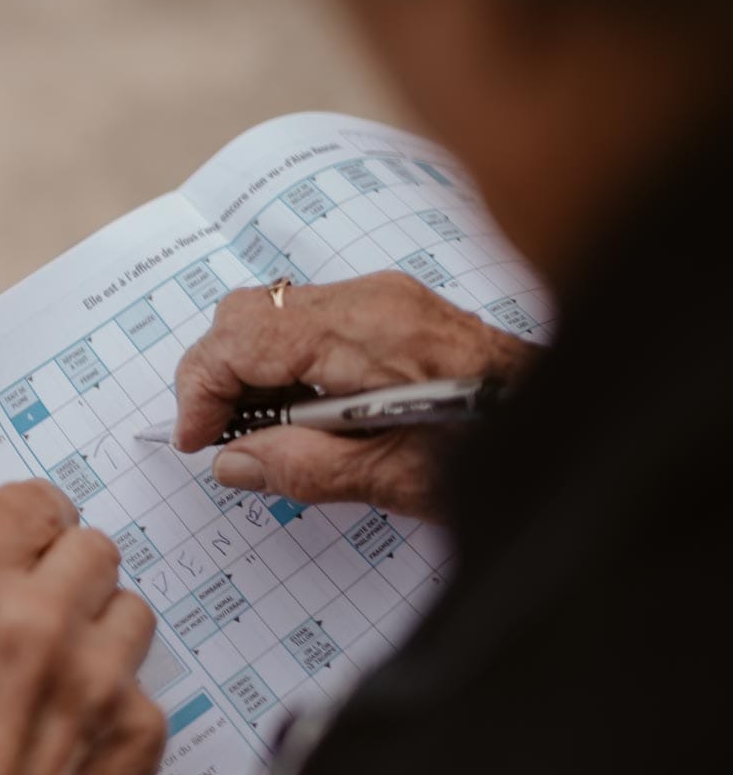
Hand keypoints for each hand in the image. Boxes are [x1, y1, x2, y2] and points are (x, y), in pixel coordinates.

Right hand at [0, 482, 166, 774]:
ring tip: (60, 688)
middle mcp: (35, 619)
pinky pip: (145, 688)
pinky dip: (115, 708)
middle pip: (91, 546)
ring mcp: (98, 677)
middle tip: (40, 623)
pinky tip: (70, 750)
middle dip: (65, 577)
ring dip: (100, 634)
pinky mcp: (140, 735)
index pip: (28, 501)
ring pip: (131, 609)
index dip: (24, 529)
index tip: (24, 548)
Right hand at [174, 271, 537, 520]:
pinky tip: (298, 409)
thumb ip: (301, 467)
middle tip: (218, 436)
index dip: (201, 391)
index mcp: (363, 332)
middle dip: (214, 373)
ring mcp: (381, 297)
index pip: (240, 336)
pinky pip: (307, 319)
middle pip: (246, 311)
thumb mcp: (394, 477)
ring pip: (271, 311)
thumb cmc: (498, 446)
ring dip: (246, 367)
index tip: (197, 442)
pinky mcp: (392, 309)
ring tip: (256, 428)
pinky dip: (281, 360)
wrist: (576, 417)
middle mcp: (368, 298)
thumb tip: (231, 461)